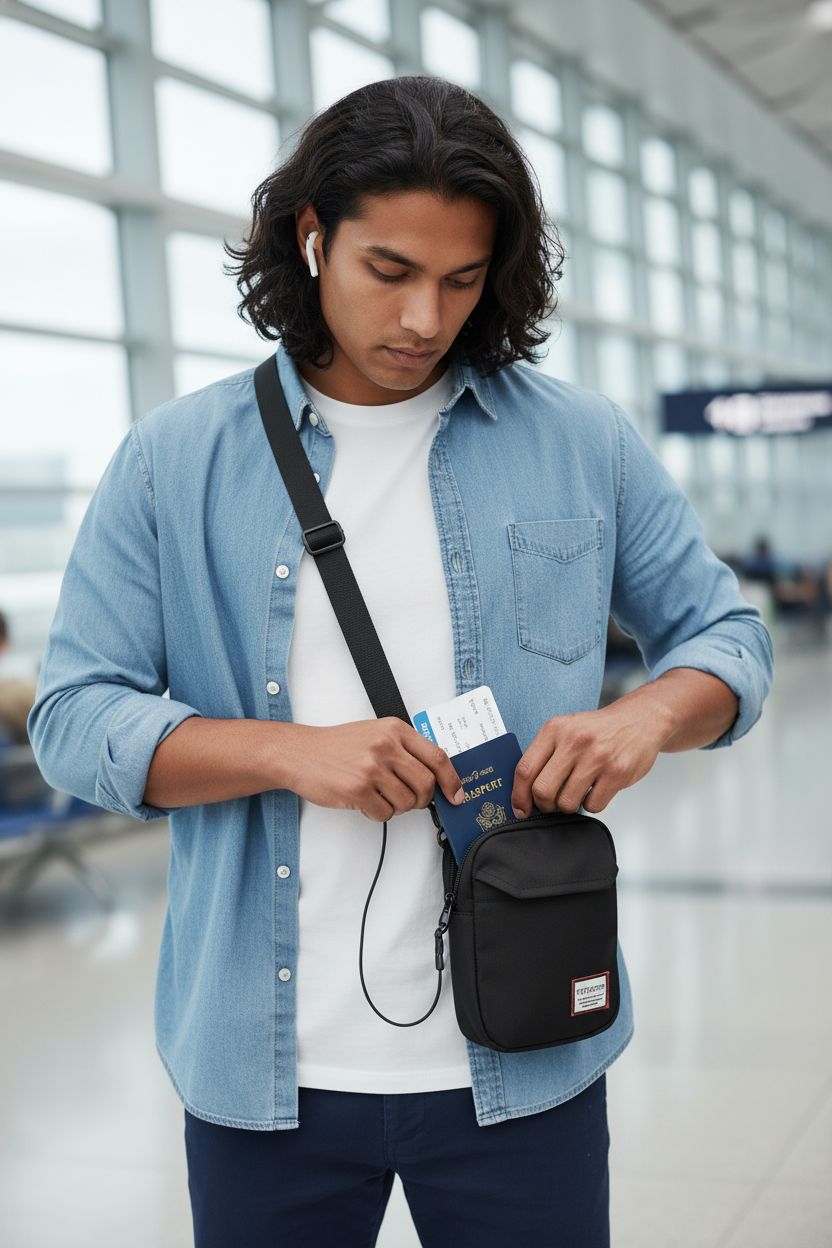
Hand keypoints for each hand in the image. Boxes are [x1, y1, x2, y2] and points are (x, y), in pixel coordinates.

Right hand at [282, 717, 464, 822]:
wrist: (299, 753)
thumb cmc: (336, 746)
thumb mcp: (374, 733)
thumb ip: (403, 748)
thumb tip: (434, 775)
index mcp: (395, 729)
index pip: (437, 756)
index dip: (452, 780)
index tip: (456, 794)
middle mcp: (386, 746)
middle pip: (426, 784)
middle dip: (422, 799)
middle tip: (410, 800)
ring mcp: (372, 768)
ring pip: (407, 802)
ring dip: (397, 807)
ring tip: (380, 797)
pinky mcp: (358, 789)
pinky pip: (385, 814)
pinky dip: (378, 813)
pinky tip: (365, 802)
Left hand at [510, 700, 669, 817]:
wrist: (640, 720)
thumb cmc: (598, 730)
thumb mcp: (566, 729)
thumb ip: (544, 754)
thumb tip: (523, 790)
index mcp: (555, 729)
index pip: (525, 769)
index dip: (518, 795)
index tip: (520, 808)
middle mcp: (574, 741)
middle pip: (542, 790)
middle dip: (543, 805)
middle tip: (550, 804)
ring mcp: (597, 757)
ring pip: (567, 803)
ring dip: (568, 806)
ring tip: (576, 793)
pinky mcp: (617, 773)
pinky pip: (592, 805)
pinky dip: (592, 804)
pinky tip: (596, 789)